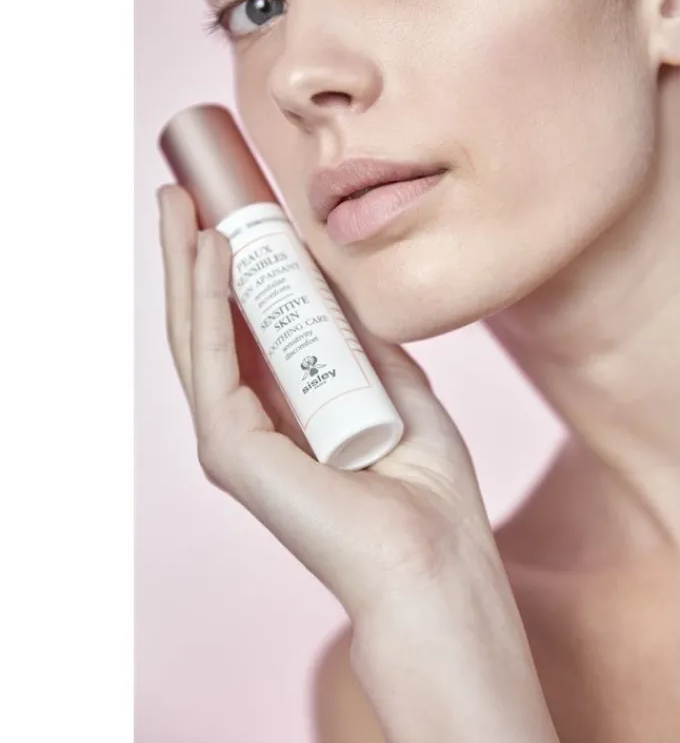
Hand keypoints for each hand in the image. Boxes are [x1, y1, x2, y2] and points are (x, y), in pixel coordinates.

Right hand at [158, 184, 501, 619]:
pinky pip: (214, 357)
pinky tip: (213, 249)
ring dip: (187, 263)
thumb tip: (337, 282)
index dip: (233, 268)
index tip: (231, 211)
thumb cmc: (424, 480)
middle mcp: (249, 420)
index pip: (243, 327)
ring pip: (198, 333)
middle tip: (183, 192)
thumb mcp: (394, 382)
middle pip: (210, 322)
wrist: (436, 550)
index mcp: (284, 410)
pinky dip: (212, 298)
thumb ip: (360, 340)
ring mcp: (234, 437)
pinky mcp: (232, 450)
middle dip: (194, 254)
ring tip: (181, 201)